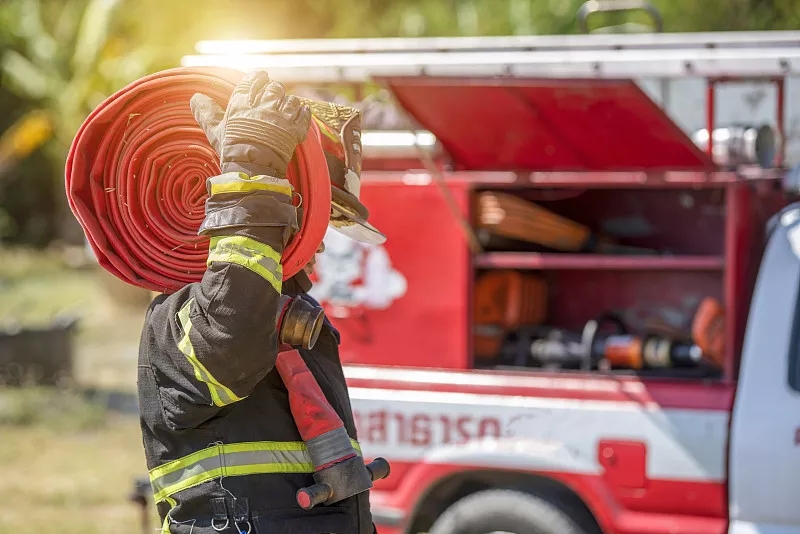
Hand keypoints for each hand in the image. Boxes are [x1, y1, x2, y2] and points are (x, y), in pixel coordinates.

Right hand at [190, 70, 311, 177]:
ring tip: (285, 109)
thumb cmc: (232, 149)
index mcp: (244, 102)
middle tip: (272, 98)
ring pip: (291, 99)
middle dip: (274, 90)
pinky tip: (300, 114)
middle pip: (275, 87)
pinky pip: (304, 115)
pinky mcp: (295, 130)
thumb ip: (206, 113)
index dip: (258, 77)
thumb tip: (195, 98)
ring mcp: (282, 118)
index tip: (261, 78)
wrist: (252, 169)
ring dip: (289, 102)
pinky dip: (303, 113)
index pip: (254, 79)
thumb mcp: (215, 130)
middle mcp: (265, 105)